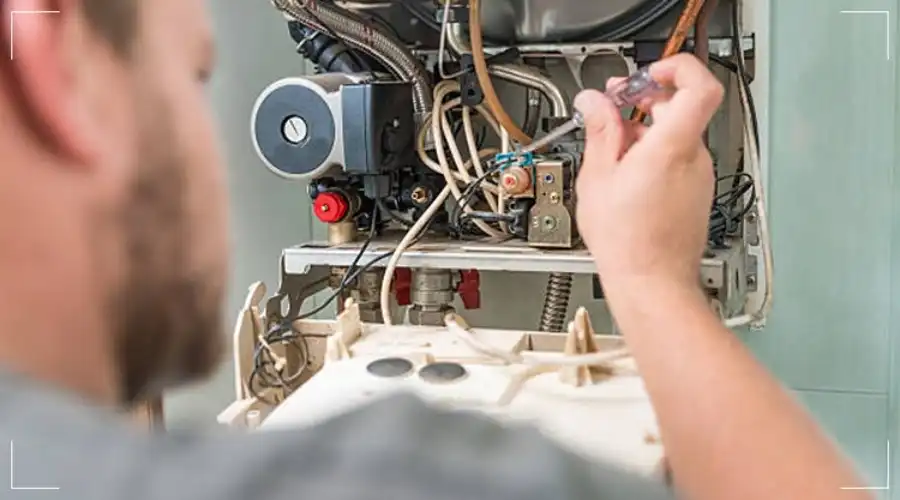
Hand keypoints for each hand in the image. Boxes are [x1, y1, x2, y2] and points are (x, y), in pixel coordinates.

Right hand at [574, 54, 723, 291]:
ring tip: (611, 151)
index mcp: (672, 147)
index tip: (647, 75)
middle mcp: (694, 158)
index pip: (699, 85)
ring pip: (676, 135)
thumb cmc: (628, 241)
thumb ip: (599, 131)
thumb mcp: (598, 178)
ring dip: (644, 132)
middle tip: (611, 108)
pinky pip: (678, 159)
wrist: (652, 283)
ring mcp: (699, 176)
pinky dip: (654, 155)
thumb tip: (594, 102)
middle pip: (680, 108)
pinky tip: (626, 175)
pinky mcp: (696, 192)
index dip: (676, 69)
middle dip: (644, 101)